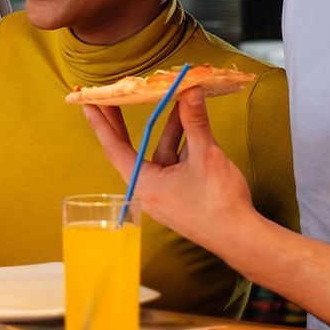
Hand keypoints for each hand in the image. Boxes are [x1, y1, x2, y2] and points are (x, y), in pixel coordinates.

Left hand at [80, 87, 257, 254]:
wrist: (241, 238)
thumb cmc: (219, 203)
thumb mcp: (206, 156)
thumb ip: (195, 122)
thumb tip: (190, 90)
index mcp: (144, 184)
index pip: (114, 148)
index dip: (101, 123)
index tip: (89, 104)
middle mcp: (149, 190)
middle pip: (131, 149)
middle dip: (125, 122)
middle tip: (115, 96)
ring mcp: (165, 193)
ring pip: (160, 154)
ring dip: (168, 130)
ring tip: (174, 101)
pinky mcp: (180, 195)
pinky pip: (174, 164)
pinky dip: (181, 144)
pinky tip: (192, 125)